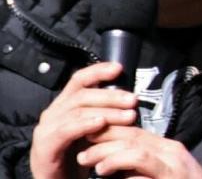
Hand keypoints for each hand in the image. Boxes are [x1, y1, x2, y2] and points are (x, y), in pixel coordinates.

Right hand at [29, 61, 138, 178]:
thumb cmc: (78, 156)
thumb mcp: (94, 130)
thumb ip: (105, 113)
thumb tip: (130, 100)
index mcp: (65, 105)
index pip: (79, 80)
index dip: (98, 71)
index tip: (119, 68)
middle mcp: (54, 113)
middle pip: (82, 94)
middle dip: (111, 96)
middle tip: (133, 101)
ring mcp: (46, 129)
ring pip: (77, 111)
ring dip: (106, 111)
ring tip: (127, 116)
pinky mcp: (45, 147)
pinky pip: (66, 131)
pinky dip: (84, 125)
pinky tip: (100, 124)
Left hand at [77, 126, 201, 178]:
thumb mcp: (159, 173)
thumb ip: (140, 166)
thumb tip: (112, 159)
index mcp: (168, 149)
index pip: (135, 132)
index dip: (109, 131)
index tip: (88, 135)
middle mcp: (172, 153)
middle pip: (133, 137)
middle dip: (104, 140)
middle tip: (82, 149)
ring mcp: (173, 166)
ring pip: (136, 150)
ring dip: (108, 155)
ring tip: (89, 162)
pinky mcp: (170, 177)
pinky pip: (143, 167)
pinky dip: (122, 169)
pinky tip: (106, 173)